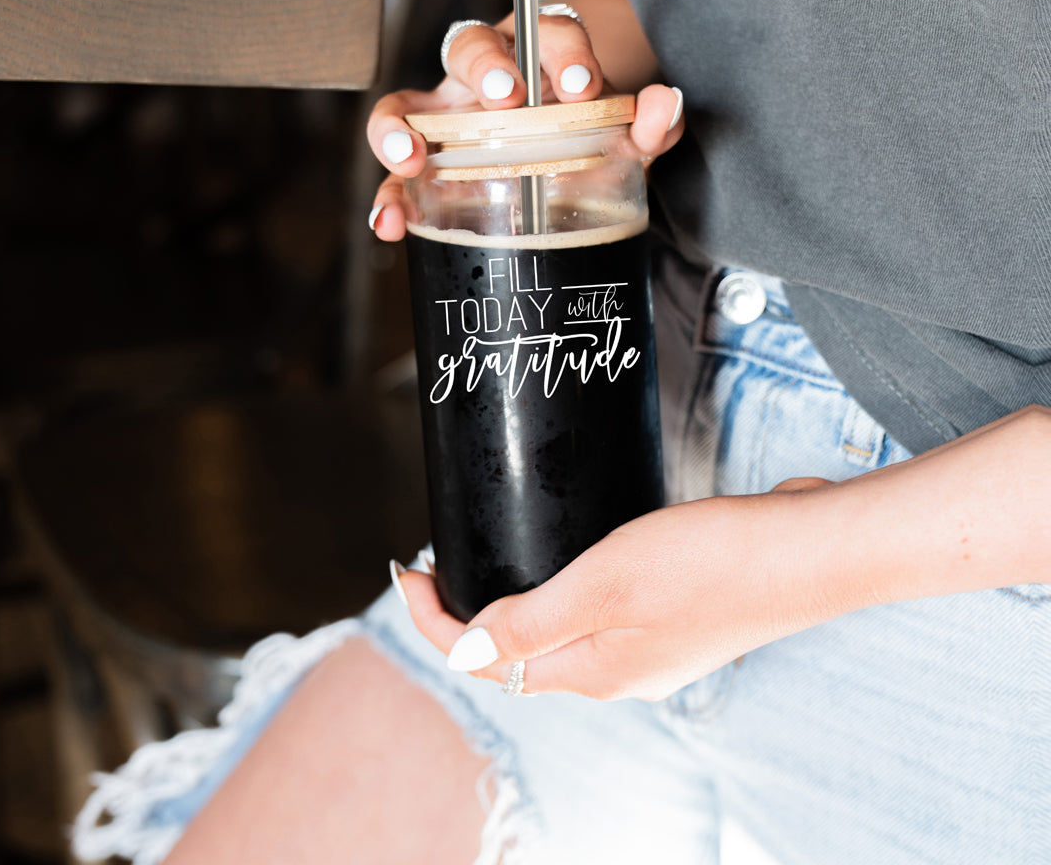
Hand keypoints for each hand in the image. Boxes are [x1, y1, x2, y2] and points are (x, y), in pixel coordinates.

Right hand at [365, 13, 683, 241]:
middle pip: (468, 46)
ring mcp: (446, 114)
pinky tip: (388, 223)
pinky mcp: (425, 159)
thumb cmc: (579, 125)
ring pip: (406, 102)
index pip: (542, 32)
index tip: (582, 86)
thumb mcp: (616, 126)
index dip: (561, 52)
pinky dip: (387, 197)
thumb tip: (664, 107)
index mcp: (534, 54)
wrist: (554, 138)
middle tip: (506, 97)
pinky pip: (395, 173)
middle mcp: (482, 74)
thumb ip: (646, 122)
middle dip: (484, 68)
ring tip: (410, 158)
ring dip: (399, 127)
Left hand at [394, 404, 1050, 700]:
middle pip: (517, 649)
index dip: (434, 619)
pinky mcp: (675, 616)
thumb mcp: (605, 585)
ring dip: (513, 598)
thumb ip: (530, 622)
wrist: (813, 550)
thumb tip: (461, 655)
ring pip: (557, 630)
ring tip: (489, 551)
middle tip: (440, 556)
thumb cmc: (714, 562)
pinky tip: (567, 552)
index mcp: (591, 673)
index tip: (409, 566)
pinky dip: (562, 587)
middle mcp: (616, 671)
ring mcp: (649, 647)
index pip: (484, 657)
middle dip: (468, 610)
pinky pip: (597, 610)